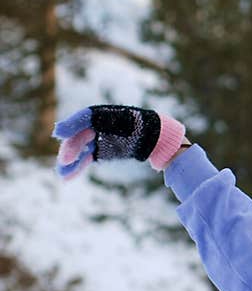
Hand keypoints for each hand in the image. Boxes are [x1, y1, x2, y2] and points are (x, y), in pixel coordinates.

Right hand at [53, 105, 185, 178]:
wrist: (154, 138)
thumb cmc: (141, 126)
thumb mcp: (131, 123)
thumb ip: (118, 126)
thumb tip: (95, 128)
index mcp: (103, 114)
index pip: (84, 117)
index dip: (71, 124)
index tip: (59, 132)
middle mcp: (96, 125)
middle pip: (80, 136)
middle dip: (71, 148)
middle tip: (64, 160)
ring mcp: (96, 138)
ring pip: (80, 149)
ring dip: (70, 161)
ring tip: (62, 173)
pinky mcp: (100, 150)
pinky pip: (86, 158)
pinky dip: (78, 166)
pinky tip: (67, 176)